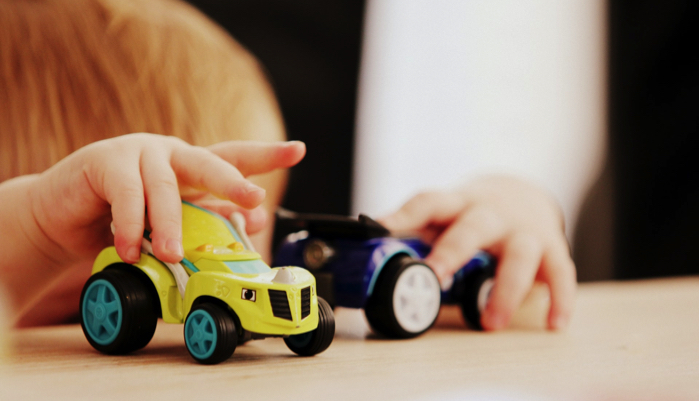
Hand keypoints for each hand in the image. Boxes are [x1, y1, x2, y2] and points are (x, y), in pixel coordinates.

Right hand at [31, 133, 304, 265]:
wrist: (62, 219)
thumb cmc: (122, 221)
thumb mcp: (169, 224)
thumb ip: (205, 219)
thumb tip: (252, 221)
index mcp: (190, 167)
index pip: (233, 157)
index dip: (266, 154)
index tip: (299, 150)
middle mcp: (170, 154)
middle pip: (209, 162)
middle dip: (233, 181)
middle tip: (253, 198)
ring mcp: (138, 153)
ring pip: (166, 188)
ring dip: (172, 225)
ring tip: (174, 254)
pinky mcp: (104, 161)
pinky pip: (126, 195)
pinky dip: (132, 225)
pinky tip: (132, 249)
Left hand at [378, 175, 575, 330]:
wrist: (522, 193)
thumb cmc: (472, 214)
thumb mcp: (445, 216)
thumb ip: (416, 235)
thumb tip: (368, 259)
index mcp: (457, 204)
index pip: (429, 202)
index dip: (404, 214)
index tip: (380, 226)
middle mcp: (491, 213)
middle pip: (473, 226)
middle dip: (454, 251)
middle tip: (435, 277)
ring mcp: (524, 229)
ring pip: (520, 254)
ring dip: (505, 289)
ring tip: (490, 322)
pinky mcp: (552, 247)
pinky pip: (560, 273)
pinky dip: (559, 299)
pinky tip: (553, 323)